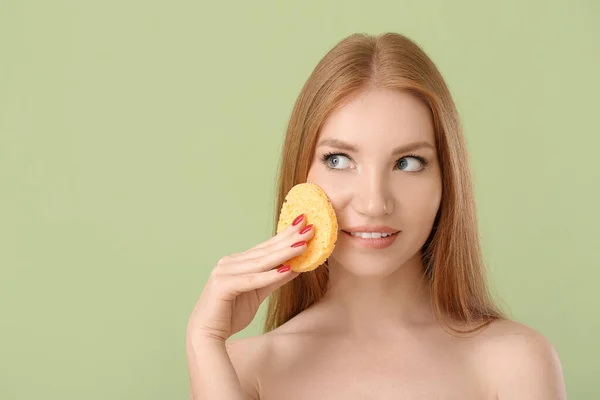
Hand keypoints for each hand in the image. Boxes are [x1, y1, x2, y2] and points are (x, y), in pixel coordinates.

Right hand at [186, 214, 313, 341]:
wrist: (206, 335)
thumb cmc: (229, 314)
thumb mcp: (258, 293)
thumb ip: (274, 279)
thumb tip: (295, 267)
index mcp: (237, 262)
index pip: (266, 247)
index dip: (286, 236)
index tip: (304, 224)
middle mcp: (229, 262)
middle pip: (265, 250)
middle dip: (289, 239)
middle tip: (310, 228)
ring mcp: (224, 272)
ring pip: (260, 262)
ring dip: (284, 253)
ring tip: (303, 244)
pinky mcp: (222, 286)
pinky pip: (251, 280)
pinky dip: (269, 275)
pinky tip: (287, 269)